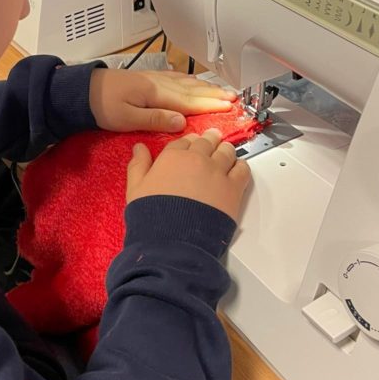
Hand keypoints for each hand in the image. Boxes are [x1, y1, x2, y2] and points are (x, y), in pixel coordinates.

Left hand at [89, 68, 237, 132]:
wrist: (82, 90)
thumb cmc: (101, 105)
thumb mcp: (127, 118)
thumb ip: (155, 120)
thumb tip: (181, 122)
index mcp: (155, 93)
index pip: (189, 101)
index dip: (210, 105)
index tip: (229, 106)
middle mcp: (157, 83)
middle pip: (192, 90)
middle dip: (214, 95)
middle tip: (235, 98)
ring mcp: (153, 79)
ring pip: (186, 83)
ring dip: (205, 87)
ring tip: (222, 91)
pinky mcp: (147, 80)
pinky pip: (175, 79)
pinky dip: (189, 81)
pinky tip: (194, 81)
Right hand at [126, 128, 250, 220]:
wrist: (174, 239)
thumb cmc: (153, 215)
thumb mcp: (136, 188)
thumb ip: (138, 165)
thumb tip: (139, 148)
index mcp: (173, 156)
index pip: (185, 140)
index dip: (189, 141)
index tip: (191, 143)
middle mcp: (197, 159)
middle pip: (207, 141)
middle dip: (209, 140)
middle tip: (211, 140)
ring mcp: (217, 172)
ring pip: (226, 151)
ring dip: (225, 150)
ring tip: (224, 153)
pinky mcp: (233, 188)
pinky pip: (242, 169)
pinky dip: (240, 166)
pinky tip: (237, 169)